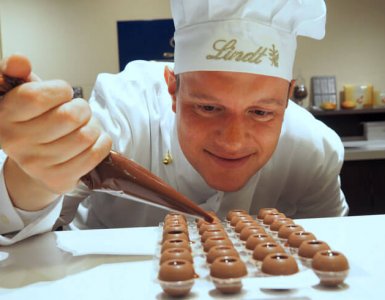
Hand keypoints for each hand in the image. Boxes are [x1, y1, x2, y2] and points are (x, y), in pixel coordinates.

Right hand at [0, 55, 111, 209]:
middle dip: (82, 108)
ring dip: (93, 127)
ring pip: (85, 136)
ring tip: (85, 127)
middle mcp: (16, 143)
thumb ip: (17, 73)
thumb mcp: (21, 93)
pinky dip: (102, 143)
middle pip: (68, 117)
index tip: (63, 93)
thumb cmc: (34, 121)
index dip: (60, 90)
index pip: (37, 98)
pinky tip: (95, 140)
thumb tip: (20, 60)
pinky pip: (94, 155)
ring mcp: (38, 165)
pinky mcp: (59, 179)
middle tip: (79, 111)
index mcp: (4, 117)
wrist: (36, 162)